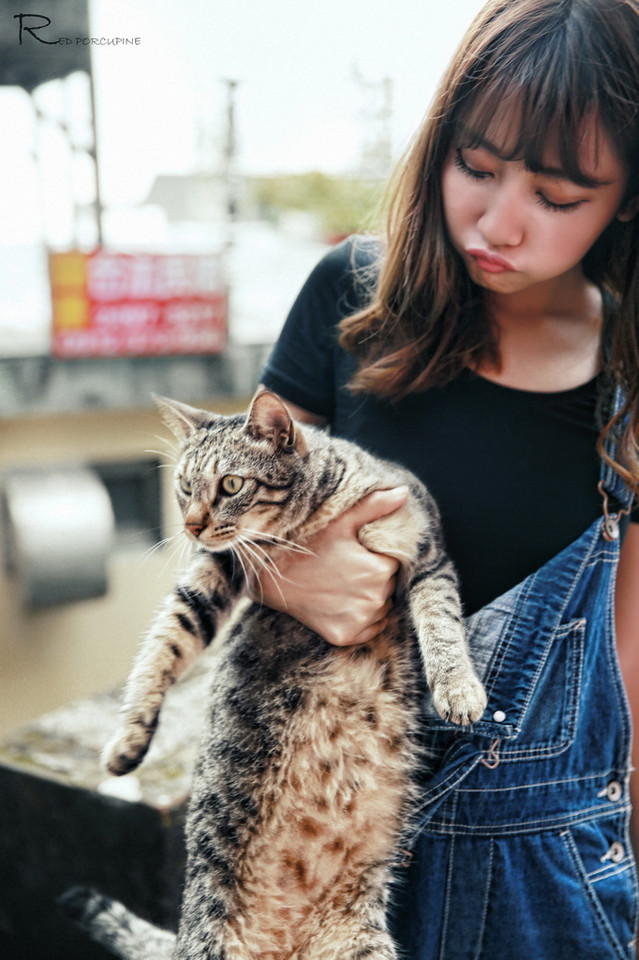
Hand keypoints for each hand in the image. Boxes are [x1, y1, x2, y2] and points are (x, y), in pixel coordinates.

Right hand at [251, 487, 408, 645]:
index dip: (375, 557)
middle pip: (388, 586)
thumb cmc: (309, 545)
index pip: (392, 564)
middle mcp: (374, 599)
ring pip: (380, 608)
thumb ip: (375, 506)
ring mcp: (360, 621)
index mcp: (379, 570)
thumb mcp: (342, 521)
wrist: (275, 576)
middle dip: (374, 578)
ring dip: (369, 599)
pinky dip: (360, 619)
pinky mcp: (345, 637)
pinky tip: (341, 604)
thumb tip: (403, 493)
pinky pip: (369, 629)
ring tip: (342, 585)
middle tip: (346, 567)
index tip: (356, 554)